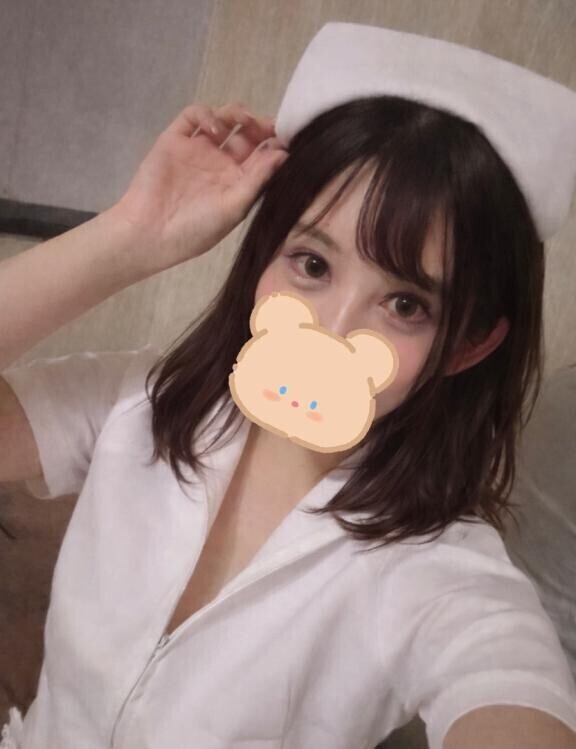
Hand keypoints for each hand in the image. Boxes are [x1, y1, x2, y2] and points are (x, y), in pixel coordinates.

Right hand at [110, 101, 287, 273]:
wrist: (151, 233)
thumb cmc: (196, 229)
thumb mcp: (234, 208)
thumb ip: (258, 180)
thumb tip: (284, 154)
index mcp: (237, 184)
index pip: (262, 157)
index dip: (275, 146)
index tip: (287, 140)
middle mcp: (219, 165)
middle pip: (246, 136)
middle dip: (260, 126)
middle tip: (268, 126)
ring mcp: (197, 150)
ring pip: (223, 120)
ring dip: (237, 114)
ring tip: (244, 121)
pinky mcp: (174, 140)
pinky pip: (193, 116)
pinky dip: (206, 114)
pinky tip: (214, 128)